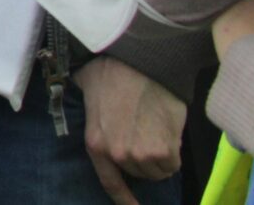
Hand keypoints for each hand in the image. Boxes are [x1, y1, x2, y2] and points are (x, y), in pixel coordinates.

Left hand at [75, 55, 183, 201]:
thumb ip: (89, 108)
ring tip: (156, 130)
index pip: (109, 182)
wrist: (141, 62)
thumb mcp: (85, 88)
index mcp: (96, 143)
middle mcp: (117, 154)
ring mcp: (142, 155)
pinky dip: (173, 153)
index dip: (123, 199)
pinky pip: (173, 164)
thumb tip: (80, 100)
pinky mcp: (165, 151)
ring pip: (158, 171)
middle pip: (139, 173)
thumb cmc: (112, 70)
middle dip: (143, 158)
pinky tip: (167, 132)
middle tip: (144, 133)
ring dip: (160, 157)